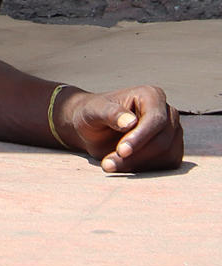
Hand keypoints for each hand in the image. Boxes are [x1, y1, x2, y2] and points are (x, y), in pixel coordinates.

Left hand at [60, 86, 183, 173]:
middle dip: (135, 155)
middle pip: (162, 141)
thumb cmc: (92, 114)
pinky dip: (143, 170)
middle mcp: (168, 112)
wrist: (93, 128)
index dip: (140, 137)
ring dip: (137, 165)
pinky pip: (166, 165)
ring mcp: (173, 132)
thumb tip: (131, 122)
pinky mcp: (172, 150)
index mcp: (151, 95)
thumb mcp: (94, 111)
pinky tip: (122, 167)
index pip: (155, 120)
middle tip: (108, 164)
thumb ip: (110, 113)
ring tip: (109, 165)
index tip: (121, 151)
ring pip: (166, 155)